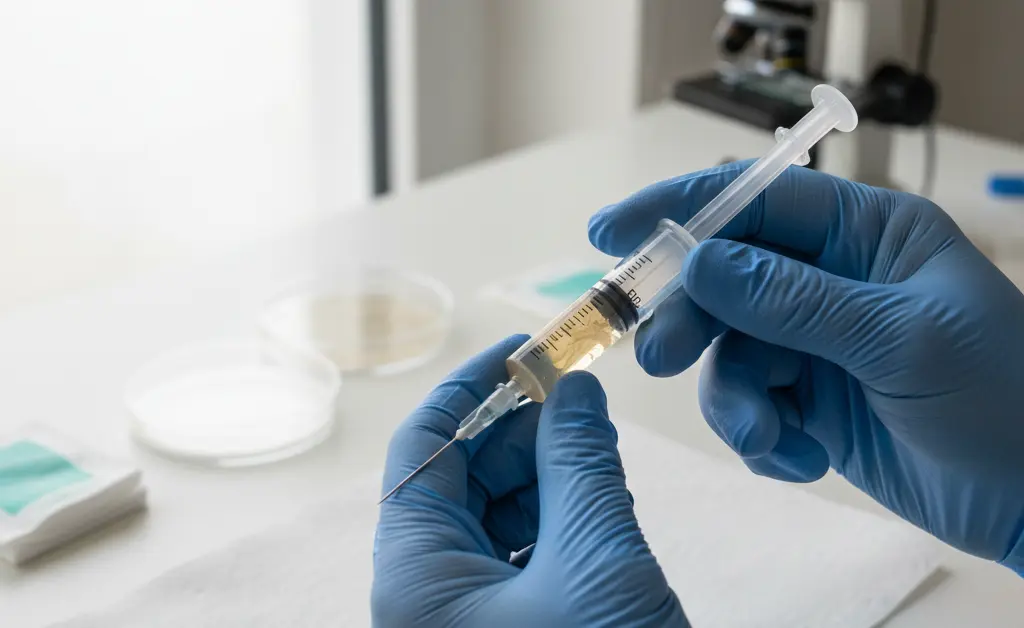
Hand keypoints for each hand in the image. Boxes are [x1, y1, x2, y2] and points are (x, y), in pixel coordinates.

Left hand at [372, 336, 686, 626]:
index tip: (522, 349)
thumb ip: (581, 464)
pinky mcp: (506, 626)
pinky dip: (561, 522)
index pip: (421, 447)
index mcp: (415, 575)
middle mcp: (426, 592)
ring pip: (496, 514)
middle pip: (462, 478)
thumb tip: (572, 390)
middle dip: (524, 433)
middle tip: (583, 402)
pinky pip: (521, 553)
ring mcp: (465, 613)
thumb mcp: (596, 558)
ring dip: (550, 477)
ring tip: (602, 458)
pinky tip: (602, 506)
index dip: (470, 388)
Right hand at [589, 162, 1023, 573]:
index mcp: (866, 234)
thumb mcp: (899, 340)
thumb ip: (792, 300)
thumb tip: (698, 262)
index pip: (755, 198)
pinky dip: (761, 434)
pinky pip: (750, 401)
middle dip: (693, 320)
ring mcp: (818, 340)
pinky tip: (801, 459)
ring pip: (729, 351)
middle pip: (724, 277)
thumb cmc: (1001, 402)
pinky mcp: (810, 398)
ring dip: (735, 400)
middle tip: (662, 359)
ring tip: (769, 437)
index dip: (678, 209)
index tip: (610, 234)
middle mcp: (833, 278)